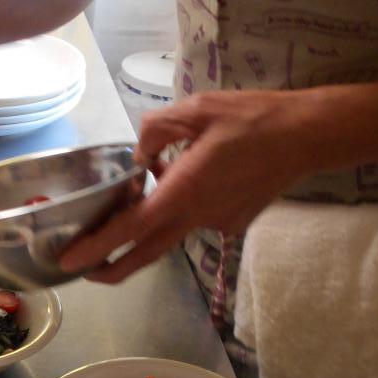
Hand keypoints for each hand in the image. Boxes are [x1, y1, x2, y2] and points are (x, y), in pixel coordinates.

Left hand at [60, 89, 313, 282]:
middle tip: (87, 269)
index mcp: (183, 192)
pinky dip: (183, 204)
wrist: (306, 136)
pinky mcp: (232, 222)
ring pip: (171, 231)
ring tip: (142, 187)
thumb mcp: (195, 108)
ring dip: (150, 221)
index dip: (97, 246)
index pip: (130, 228)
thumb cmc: (252, 118)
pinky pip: (197, 217)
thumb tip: (139, 155)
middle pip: (145, 253)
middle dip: (113, 267)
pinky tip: (193, 173)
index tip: (71, 261)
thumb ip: (156, 130)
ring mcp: (216, 224)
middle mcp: (197, 216)